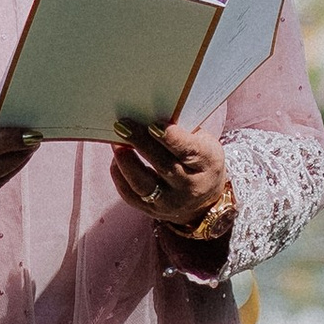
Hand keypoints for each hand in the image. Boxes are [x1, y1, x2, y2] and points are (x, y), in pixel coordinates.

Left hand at [110, 122, 231, 234]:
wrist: (203, 199)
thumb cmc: (199, 160)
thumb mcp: (203, 143)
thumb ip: (182, 130)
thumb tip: (149, 112)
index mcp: (207, 164)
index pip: (189, 152)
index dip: (171, 138)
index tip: (153, 125)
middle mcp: (190, 187)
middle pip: (164, 166)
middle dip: (142, 144)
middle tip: (123, 125)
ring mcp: (169, 203)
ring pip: (143, 185)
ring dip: (126, 162)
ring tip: (115, 142)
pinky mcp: (150, 211)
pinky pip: (129, 194)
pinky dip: (120, 174)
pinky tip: (117, 158)